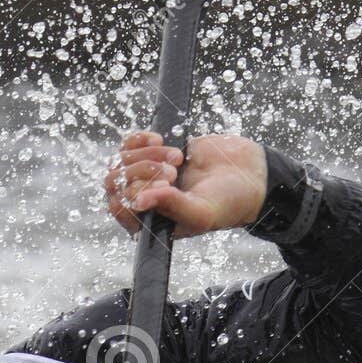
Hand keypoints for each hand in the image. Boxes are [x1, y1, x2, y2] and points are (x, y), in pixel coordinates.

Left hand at [105, 130, 267, 239]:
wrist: (247, 174)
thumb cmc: (227, 202)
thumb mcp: (201, 212)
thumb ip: (171, 207)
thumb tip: (139, 202)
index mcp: (150, 224)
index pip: (118, 208)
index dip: (134, 192)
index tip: (164, 186)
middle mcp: (142, 202)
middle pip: (114, 182)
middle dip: (141, 172)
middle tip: (172, 173)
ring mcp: (144, 176)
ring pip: (120, 160)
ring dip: (147, 155)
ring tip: (177, 159)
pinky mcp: (151, 153)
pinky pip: (128, 143)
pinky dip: (141, 139)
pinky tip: (161, 140)